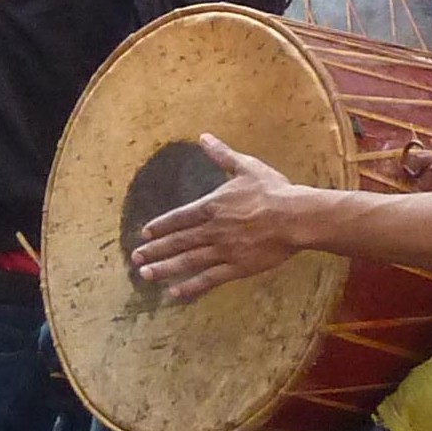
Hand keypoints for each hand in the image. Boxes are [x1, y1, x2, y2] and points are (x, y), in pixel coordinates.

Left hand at [129, 138, 308, 300]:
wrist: (295, 217)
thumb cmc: (273, 190)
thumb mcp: (245, 166)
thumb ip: (221, 155)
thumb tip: (203, 137)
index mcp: (212, 206)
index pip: (179, 217)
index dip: (160, 226)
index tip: (144, 234)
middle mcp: (212, 229)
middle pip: (178, 241)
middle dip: (155, 250)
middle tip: (136, 257)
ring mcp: (223, 250)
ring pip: (188, 261)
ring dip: (164, 268)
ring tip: (145, 275)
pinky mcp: (237, 267)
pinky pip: (209, 279)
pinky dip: (190, 287)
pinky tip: (175, 293)